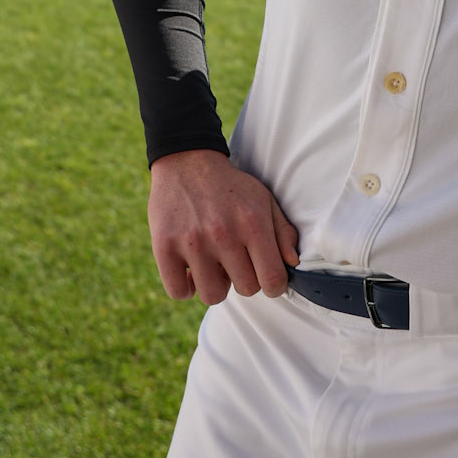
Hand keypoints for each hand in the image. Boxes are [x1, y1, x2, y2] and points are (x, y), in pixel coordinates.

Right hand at [148, 150, 298, 305]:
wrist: (187, 162)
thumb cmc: (230, 187)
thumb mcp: (264, 199)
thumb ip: (283, 232)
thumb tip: (292, 263)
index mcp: (253, 223)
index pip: (273, 279)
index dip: (274, 286)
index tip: (266, 280)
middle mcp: (224, 234)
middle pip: (246, 289)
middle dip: (244, 280)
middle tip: (235, 263)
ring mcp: (193, 242)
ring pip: (212, 296)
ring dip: (215, 286)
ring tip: (213, 267)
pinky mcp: (164, 247)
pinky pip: (179, 292)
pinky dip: (186, 288)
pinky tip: (190, 273)